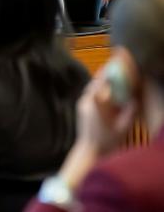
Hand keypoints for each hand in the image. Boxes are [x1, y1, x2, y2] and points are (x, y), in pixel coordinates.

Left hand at [56, 63, 136, 188]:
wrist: (89, 151)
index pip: (99, 85)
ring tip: (111, 76)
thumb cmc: (106, 141)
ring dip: (100, 82)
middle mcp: (85, 102)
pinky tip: (107, 90)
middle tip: (113, 67)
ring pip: (91, 89)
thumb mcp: (122, 127)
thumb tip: (135, 99)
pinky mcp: (82, 108)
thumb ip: (129, 112)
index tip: (113, 65)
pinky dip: (98, 90)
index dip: (106, 74)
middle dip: (103, 75)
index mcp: (94, 105)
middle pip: (94, 84)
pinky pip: (90, 95)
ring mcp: (82, 105)